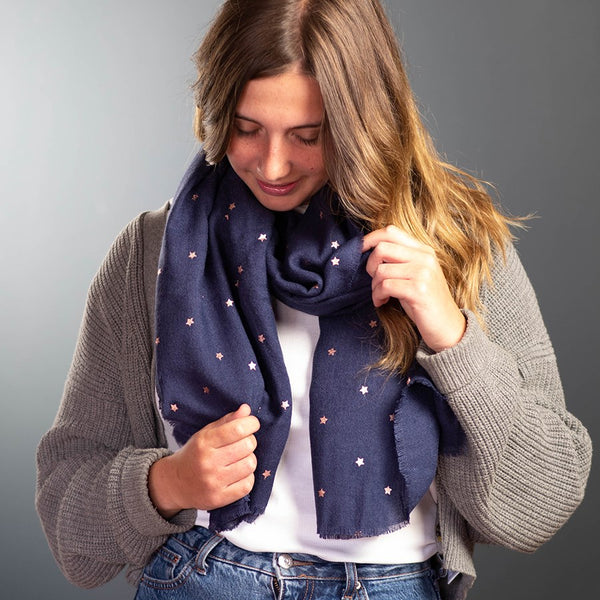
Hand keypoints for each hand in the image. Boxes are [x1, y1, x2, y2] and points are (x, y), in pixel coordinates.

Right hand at [148, 404, 259, 517]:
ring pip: (250, 464)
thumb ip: (227, 421)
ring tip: (241, 458)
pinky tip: (239, 473)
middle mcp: (208, 462)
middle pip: (247, 446)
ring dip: (250, 459)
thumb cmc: (194, 455)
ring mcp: (214, 482)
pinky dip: (248, 477)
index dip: (251, 423)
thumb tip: (246, 410)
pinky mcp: (219, 498)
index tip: (252, 423)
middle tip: (244, 442)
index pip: (238, 429)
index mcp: (204, 442)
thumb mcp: (205, 433)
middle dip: (250, 440)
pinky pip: (247, 485)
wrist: (174, 483)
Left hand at [362, 225, 465, 352]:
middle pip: (382, 248)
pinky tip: (382, 302)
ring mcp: (423, 273)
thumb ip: (399, 259)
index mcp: (423, 250)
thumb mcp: (414, 274)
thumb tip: (371, 251)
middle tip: (374, 280)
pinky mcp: (419, 290)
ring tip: (380, 295)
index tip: (360, 250)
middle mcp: (425, 257)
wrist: (447, 326)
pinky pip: (385, 286)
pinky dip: (377, 296)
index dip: (371, 238)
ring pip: (381, 270)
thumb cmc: (425, 301)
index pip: (391, 231)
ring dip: (374, 286)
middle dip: (370, 265)